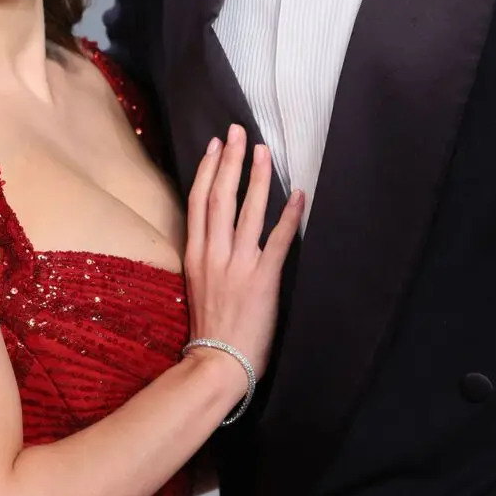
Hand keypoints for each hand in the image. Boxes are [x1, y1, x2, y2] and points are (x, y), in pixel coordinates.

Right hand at [185, 126, 303, 389]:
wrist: (218, 364)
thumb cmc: (211, 330)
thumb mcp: (198, 286)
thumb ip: (207, 258)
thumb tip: (219, 235)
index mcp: (195, 255)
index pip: (198, 201)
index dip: (207, 170)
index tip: (215, 145)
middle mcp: (213, 254)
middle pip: (220, 196)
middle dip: (230, 160)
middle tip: (238, 131)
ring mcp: (238, 265)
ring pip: (247, 210)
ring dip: (258, 177)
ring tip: (264, 151)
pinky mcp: (263, 279)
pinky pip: (278, 240)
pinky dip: (289, 216)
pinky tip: (300, 195)